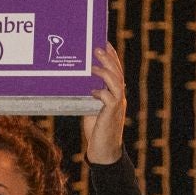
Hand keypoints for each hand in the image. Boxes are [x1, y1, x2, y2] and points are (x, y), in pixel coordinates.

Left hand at [81, 44, 126, 164]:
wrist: (103, 150)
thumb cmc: (95, 129)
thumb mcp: (90, 107)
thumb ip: (88, 95)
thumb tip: (76, 82)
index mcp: (114, 93)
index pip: (116, 71)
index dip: (112, 57)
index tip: (105, 43)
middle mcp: (119, 96)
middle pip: (117, 73)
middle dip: (108, 59)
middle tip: (97, 47)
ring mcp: (117, 105)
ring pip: (116, 82)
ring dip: (105, 72)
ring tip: (94, 64)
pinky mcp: (112, 114)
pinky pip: (110, 99)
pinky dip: (101, 92)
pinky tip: (92, 90)